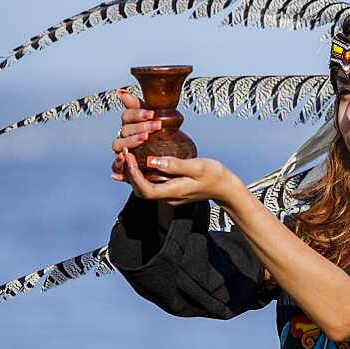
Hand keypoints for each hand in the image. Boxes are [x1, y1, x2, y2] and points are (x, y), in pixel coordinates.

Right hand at [110, 88, 163, 177]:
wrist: (173, 159)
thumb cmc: (164, 135)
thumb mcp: (159, 118)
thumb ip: (144, 105)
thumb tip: (120, 92)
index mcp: (131, 123)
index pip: (128, 115)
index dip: (138, 113)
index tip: (152, 113)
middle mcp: (124, 136)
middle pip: (124, 129)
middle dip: (140, 126)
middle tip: (155, 126)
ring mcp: (123, 151)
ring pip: (118, 145)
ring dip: (130, 141)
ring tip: (144, 138)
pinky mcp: (124, 167)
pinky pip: (116, 165)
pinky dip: (118, 162)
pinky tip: (124, 157)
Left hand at [118, 148, 235, 206]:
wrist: (225, 187)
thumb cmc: (214, 175)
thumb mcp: (197, 167)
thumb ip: (175, 164)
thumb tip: (152, 161)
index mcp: (173, 192)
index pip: (145, 190)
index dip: (133, 175)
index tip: (129, 156)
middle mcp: (168, 196)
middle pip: (140, 190)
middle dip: (128, 173)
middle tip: (124, 152)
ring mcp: (168, 194)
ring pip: (143, 187)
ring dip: (132, 173)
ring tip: (126, 154)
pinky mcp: (170, 188)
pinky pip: (150, 183)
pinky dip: (140, 173)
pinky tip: (133, 162)